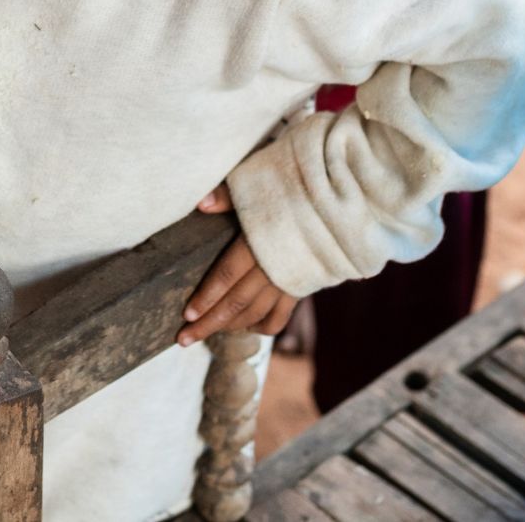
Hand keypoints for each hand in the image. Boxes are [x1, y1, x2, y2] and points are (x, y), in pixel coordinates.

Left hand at [179, 185, 297, 344]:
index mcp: (259, 243)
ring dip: (230, 326)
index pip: (226, 276)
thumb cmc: (295, 190)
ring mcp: (289, 281)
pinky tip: (247, 328)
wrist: (340, 204)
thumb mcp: (259, 186)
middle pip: (235, 302)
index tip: (187, 315)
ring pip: (255, 313)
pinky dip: (263, 326)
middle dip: (209, 322)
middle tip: (184, 339)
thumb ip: (228, 197)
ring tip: (207, 334)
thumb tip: (200, 204)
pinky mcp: (302, 287)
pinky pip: (281, 316)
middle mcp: (273, 267)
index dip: (206, 297)